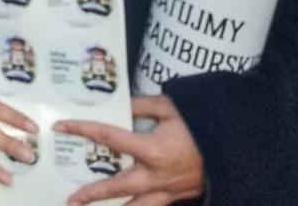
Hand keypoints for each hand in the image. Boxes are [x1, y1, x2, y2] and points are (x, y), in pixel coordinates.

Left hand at [56, 94, 205, 205]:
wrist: (235, 150)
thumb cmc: (202, 125)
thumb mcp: (171, 107)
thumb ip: (141, 105)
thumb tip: (118, 101)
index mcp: (153, 149)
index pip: (109, 137)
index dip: (83, 130)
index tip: (61, 127)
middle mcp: (156, 175)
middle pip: (116, 187)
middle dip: (91, 194)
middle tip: (69, 200)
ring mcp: (167, 190)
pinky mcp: (176, 197)